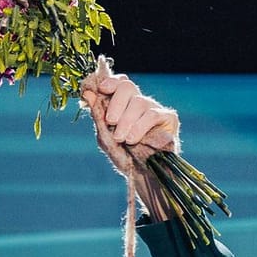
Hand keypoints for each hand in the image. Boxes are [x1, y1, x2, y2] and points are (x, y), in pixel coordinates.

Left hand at [81, 66, 178, 199]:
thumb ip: (97, 115)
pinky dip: (139, 127)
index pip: (119, 83)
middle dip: (116, 103)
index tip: (102, 89)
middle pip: (127, 87)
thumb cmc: (124, 155)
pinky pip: (152, 115)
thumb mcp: (105, 136)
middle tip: (110, 121)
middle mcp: (139, 103)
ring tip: (122, 138)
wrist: (142, 175)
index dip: (111, 82)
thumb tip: (87, 93)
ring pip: (139, 102)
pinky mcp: (168, 118)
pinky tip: (133, 139)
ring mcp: (154, 109)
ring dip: (126, 121)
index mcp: (124, 104)